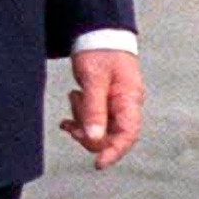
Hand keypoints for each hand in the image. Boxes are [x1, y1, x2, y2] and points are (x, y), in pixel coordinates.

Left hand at [63, 46, 143, 169]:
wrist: (97, 34)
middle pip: (110, 136)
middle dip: (89, 132)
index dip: (114, 152)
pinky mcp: (104, 103)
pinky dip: (79, 120)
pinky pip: (93, 121)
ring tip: (75, 96)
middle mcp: (126, 106)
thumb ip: (94, 109)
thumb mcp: (94, 80)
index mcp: (130, 99)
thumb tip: (94, 137)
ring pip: (98, 129)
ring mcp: (116, 105)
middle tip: (72, 120)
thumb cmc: (100, 51)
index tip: (98, 164)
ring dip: (82, 122)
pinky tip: (68, 119)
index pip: (128, 134)